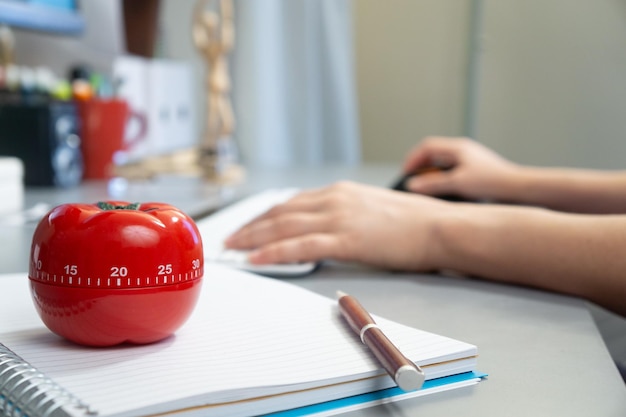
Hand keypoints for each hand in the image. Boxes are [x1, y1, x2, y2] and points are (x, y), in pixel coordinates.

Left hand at [225, 181, 454, 269]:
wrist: (439, 226)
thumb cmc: (413, 222)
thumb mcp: (372, 208)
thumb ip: (345, 213)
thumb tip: (326, 226)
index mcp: (340, 192)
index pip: (291, 203)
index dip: (265, 216)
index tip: (249, 225)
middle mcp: (334, 199)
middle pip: (281, 213)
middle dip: (251, 226)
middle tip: (230, 238)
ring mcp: (339, 217)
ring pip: (284, 227)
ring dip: (254, 238)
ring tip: (233, 249)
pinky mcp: (347, 238)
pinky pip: (301, 246)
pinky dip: (275, 252)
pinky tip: (257, 259)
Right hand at [401, 136, 520, 200]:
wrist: (520, 189)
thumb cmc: (492, 182)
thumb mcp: (458, 183)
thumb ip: (433, 184)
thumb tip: (412, 185)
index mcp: (458, 147)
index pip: (427, 146)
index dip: (413, 159)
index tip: (406, 174)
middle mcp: (464, 151)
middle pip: (434, 154)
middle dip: (421, 168)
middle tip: (413, 182)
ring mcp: (470, 161)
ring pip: (443, 165)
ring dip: (432, 176)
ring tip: (426, 189)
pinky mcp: (475, 172)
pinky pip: (452, 173)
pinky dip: (443, 181)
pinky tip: (444, 194)